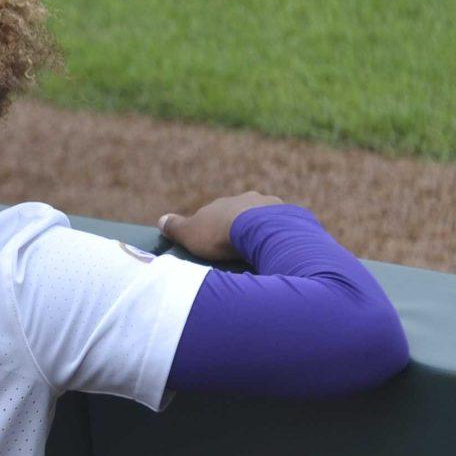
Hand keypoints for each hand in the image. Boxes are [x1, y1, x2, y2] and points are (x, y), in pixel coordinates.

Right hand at [156, 191, 289, 261]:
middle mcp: (251, 200)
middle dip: (242, 229)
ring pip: (267, 221)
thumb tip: (161, 220)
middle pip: (244, 214)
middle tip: (240, 250)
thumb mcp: (191, 233)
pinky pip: (286, 231)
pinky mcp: (294, 220)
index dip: (216, 228)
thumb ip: (176, 227)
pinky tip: (280, 254)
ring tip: (262, 255)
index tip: (216, 245)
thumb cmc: (221, 234)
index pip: (218, 214)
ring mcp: (274, 209)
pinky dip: (281, 240)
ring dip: (264, 234)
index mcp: (226, 203)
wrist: (262, 231)